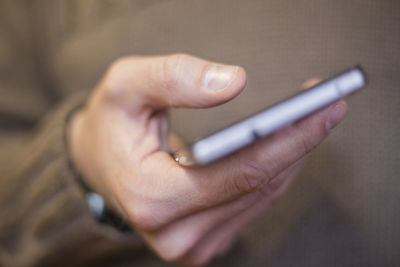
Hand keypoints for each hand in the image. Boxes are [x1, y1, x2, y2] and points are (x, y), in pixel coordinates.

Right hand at [68, 54, 346, 264]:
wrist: (100, 162)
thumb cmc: (111, 124)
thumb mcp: (126, 86)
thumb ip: (174, 78)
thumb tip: (234, 83)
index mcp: (151, 199)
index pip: (239, 173)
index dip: (287, 139)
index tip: (322, 108)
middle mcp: (175, 234)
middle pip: (258, 186)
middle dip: (298, 143)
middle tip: (325, 105)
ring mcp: (191, 246)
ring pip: (262, 198)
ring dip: (290, 157)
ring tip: (309, 119)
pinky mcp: (204, 242)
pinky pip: (254, 205)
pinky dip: (273, 173)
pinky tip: (283, 146)